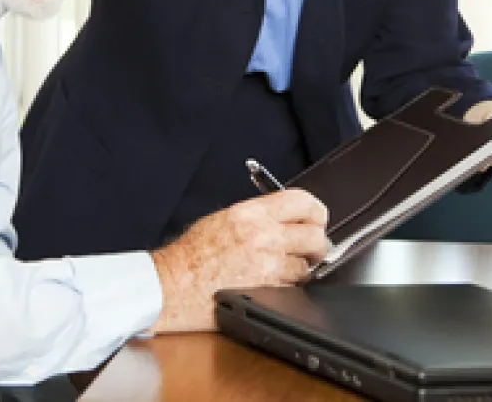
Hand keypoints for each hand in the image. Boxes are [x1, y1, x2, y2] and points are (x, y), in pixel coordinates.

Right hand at [149, 188, 328, 333]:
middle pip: (316, 235)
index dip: (316, 210)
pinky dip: (290, 285)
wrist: (175, 285)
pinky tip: (274, 282)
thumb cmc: (191, 255)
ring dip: (301, 267)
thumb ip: (257, 215)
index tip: (317, 217)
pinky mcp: (269, 291)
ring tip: (284, 267)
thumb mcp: (223, 219)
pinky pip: (295, 286)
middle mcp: (263, 236)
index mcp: (251, 213)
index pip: (302, 201)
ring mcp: (268, 265)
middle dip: (316, 243)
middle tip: (308, 248)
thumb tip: (284, 217)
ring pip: (309, 265)